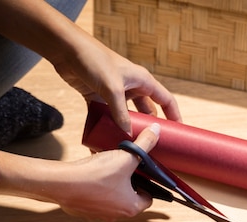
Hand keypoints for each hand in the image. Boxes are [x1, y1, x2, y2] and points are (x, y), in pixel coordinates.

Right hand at [0, 124, 160, 221]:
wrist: (62, 184)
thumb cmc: (96, 175)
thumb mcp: (125, 156)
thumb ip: (144, 145)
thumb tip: (156, 131)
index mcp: (132, 207)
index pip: (148, 198)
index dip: (148, 184)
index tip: (143, 172)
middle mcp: (117, 215)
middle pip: (130, 198)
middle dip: (130, 183)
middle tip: (126, 167)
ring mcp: (99, 215)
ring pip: (112, 198)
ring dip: (112, 185)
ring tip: (109, 167)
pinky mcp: (83, 210)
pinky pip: (95, 198)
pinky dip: (96, 187)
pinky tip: (92, 173)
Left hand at [51, 34, 181, 134]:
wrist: (67, 49)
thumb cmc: (94, 61)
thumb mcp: (112, 88)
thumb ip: (121, 113)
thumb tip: (128, 135)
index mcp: (142, 81)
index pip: (166, 100)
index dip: (174, 116)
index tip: (179, 133)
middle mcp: (132, 87)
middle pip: (147, 111)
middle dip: (149, 127)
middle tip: (152, 146)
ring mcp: (116, 93)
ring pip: (127, 116)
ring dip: (127, 129)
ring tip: (129, 146)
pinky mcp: (100, 98)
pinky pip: (108, 117)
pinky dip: (108, 127)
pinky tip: (106, 140)